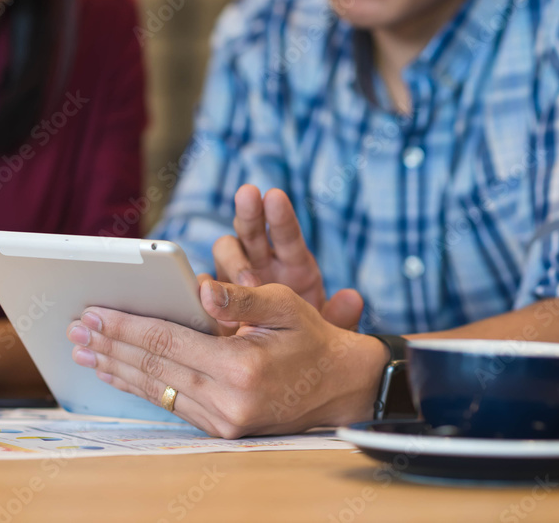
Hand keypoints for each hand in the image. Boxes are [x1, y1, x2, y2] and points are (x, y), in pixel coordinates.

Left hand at [66, 281, 388, 437]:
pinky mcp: (222, 429)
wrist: (341, 388)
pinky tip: (119, 372)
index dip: (126, 326)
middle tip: (76, 330)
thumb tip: (198, 286)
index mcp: (241, 366)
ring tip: (85, 352)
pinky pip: (171, 404)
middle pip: (153, 368)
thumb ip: (239, 296)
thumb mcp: (285, 305)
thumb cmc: (311, 338)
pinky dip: (141, 385)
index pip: (167, 343)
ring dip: (117, 368)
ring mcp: (224, 421)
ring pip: (156, 390)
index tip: (94, 313)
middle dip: (110, 346)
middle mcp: (228, 400)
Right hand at [212, 185, 362, 329]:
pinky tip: (208, 295)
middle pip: (252, 229)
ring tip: (246, 281)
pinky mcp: (214, 297)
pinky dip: (204, 285)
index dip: (282, 216)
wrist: (279, 363)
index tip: (275, 196)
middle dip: (250, 211)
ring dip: (232, 257)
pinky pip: (204, 283)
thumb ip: (339, 318)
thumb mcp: (327, 333)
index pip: (288, 235)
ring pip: (226, 250)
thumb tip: (354, 299)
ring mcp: (235, 277)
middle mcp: (262, 263)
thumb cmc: (307, 342)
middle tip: (248, 196)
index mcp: (294, 266)